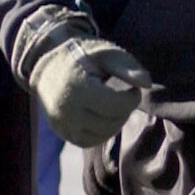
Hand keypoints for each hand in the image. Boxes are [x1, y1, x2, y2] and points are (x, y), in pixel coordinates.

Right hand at [14, 7, 152, 149]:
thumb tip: (147, 84)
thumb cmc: (83, 55)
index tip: (133, 89)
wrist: (47, 63)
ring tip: (114, 105)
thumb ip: (127, 67)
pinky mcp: (60, 131)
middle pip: (111, 122)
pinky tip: (104, 117)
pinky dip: (101, 133)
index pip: (117, 106)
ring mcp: (61, 123)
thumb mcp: (106, 53)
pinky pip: (87, 141)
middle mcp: (66, 110)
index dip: (132, 98)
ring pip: (101, 135)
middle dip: (125, 110)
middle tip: (123, 96)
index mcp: (77, 88)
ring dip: (116, 122)